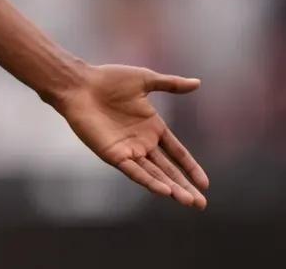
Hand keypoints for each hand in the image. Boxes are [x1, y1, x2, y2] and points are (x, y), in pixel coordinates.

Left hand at [53, 64, 209, 208]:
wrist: (80, 84)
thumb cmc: (108, 79)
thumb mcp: (145, 80)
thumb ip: (171, 84)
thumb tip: (198, 83)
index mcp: (152, 128)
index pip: (177, 153)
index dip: (191, 167)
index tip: (205, 184)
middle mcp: (142, 142)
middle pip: (168, 170)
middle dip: (185, 186)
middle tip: (201, 204)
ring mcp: (128, 150)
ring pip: (154, 174)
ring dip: (171, 188)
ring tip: (188, 201)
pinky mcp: (113, 154)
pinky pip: (134, 171)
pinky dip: (148, 181)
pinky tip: (164, 191)